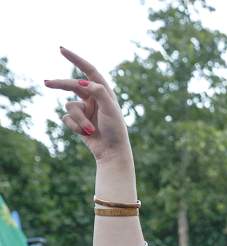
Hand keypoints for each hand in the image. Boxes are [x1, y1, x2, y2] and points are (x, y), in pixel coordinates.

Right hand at [44, 48, 131, 166]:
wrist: (111, 151)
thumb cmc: (115, 130)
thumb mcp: (110, 109)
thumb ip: (99, 93)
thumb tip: (83, 82)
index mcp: (104, 92)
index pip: (89, 71)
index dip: (76, 59)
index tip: (61, 49)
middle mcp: (93, 98)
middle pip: (72, 85)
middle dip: (61, 85)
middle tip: (46, 83)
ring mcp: (85, 109)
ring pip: (70, 106)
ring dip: (78, 119)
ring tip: (90, 130)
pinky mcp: (77, 121)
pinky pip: (67, 118)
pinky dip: (74, 126)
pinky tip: (85, 133)